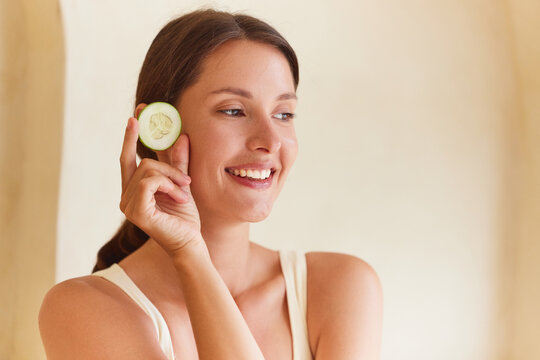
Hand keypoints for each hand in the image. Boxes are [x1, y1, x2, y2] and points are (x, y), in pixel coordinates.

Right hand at [119, 116, 202, 256]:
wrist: (190, 241)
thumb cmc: (184, 217)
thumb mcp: (182, 183)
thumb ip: (178, 162)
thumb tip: (180, 136)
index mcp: (133, 189)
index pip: (128, 157)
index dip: (131, 135)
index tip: (138, 113)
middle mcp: (125, 195)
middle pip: (143, 161)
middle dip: (168, 167)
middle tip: (185, 179)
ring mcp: (127, 204)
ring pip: (148, 170)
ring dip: (172, 178)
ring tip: (183, 194)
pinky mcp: (135, 211)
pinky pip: (149, 183)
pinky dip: (168, 186)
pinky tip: (179, 199)